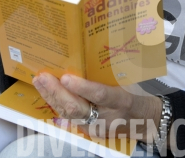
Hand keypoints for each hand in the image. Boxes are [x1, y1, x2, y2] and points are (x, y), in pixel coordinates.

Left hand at [32, 72, 161, 141]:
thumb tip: (85, 54)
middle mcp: (106, 117)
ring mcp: (95, 127)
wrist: (144, 121)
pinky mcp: (88, 130)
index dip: (82, 87)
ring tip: (40, 81)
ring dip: (52, 97)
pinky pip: (69, 117)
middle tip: (43, 77)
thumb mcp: (127, 82)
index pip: (99, 95)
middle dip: (57, 92)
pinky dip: (56, 104)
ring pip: (69, 114)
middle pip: (77, 108)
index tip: (66, 78)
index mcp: (120, 100)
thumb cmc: (135, 94)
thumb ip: (108, 74)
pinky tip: (46, 94)